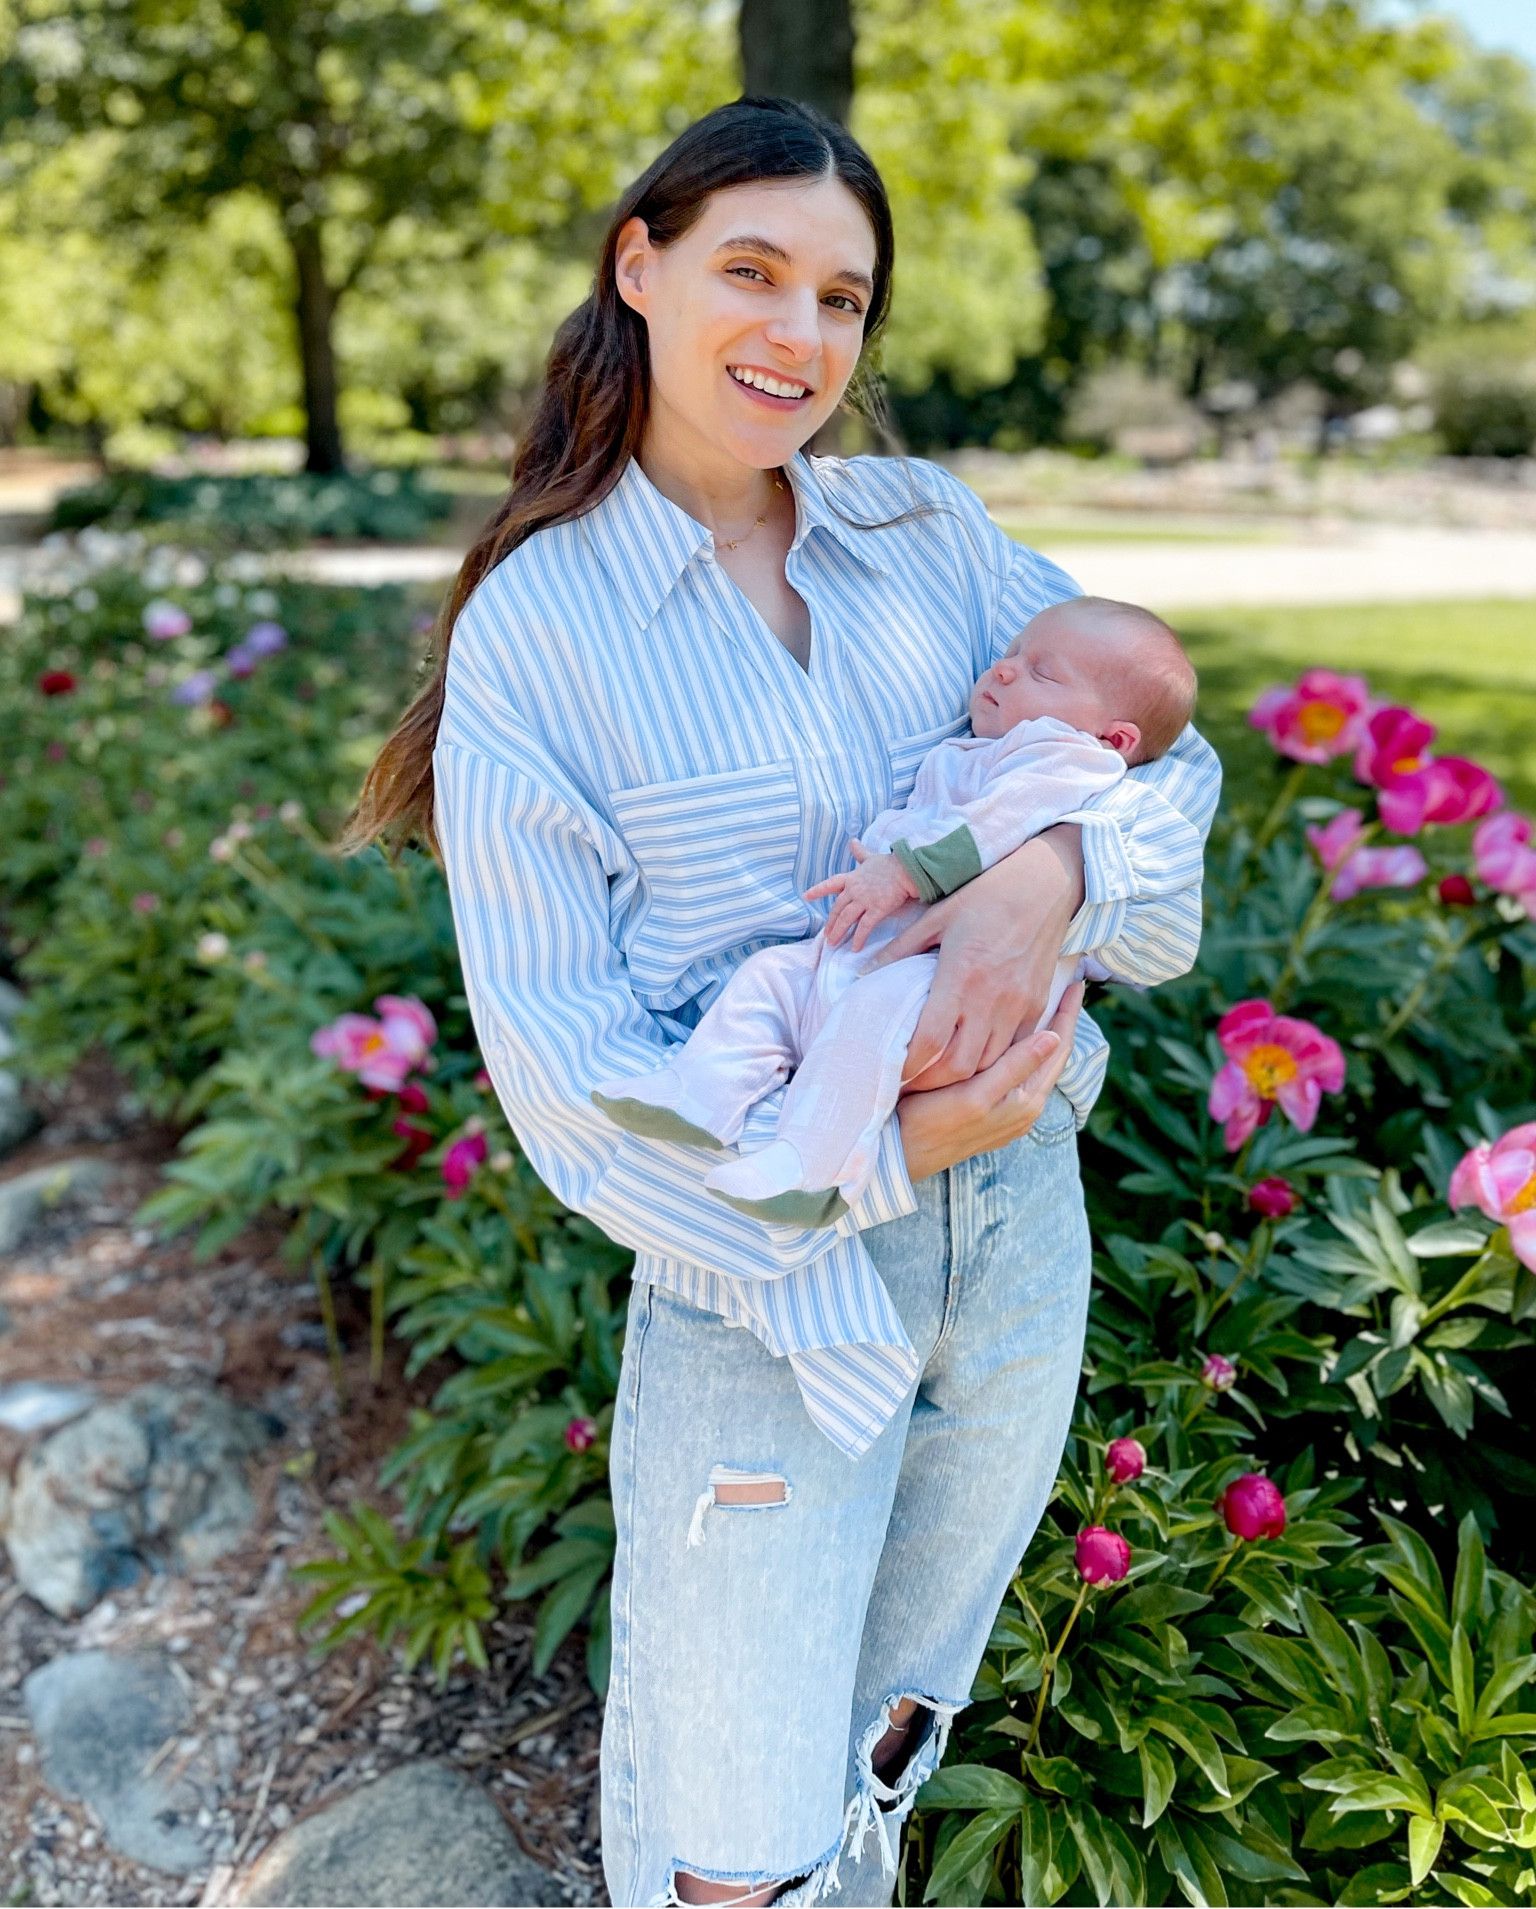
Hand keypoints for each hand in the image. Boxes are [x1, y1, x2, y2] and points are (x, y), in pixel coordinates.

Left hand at [805, 842, 919, 949]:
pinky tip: (855, 948)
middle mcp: (854, 890)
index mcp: (852, 878)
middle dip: (830, 923)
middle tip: (827, 936)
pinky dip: (858, 938)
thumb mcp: (871, 857)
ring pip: (846, 919)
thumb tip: (853, 841)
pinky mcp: (877, 909)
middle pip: (837, 909)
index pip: (830, 884)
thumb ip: (860, 852)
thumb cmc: (890, 864)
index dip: (817, 891)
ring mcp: (864, 900)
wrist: (906, 869)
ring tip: (834, 944)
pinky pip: (864, 927)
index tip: (806, 896)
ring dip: (839, 932)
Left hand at [875, 825, 1084, 1089]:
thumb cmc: (984, 895)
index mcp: (959, 975)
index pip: (929, 1041)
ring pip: (989, 1064)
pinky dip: (993, 1060)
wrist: (1045, 883)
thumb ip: (900, 949)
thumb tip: (863, 973)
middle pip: (959, 1066)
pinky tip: (974, 1057)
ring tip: (938, 1076)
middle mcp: (990, 997)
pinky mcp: (1036, 1004)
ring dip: (963, 1076)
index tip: (891, 1071)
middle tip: (911, 1083)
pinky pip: (1015, 1048)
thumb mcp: (936, 917)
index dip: (908, 1065)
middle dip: (932, 1083)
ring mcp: (1018, 1004)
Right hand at [898, 985, 1082, 1180]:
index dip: (1068, 1015)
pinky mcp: (993, 1112)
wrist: (902, 1153)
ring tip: (1044, 1006)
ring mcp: (1010, 1112)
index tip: (1076, 984)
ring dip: (1041, 1035)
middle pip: (1050, 1056)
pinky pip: (1016, 1074)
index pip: (1058, 1050)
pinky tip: (1011, 1037)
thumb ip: (1015, 1068)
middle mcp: (1025, 1109)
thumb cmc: (934, 1124)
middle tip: (1064, 989)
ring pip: (1033, 1064)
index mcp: (1027, 1101)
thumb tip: (1053, 1037)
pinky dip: (1021, 1050)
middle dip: (1059, 1023)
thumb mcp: (976, 1095)